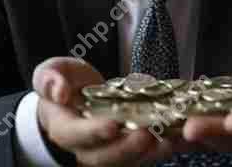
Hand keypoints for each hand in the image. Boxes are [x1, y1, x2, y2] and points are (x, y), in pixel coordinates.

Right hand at [33, 57, 197, 166]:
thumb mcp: (50, 73)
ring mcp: (109, 152)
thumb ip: (50, 80)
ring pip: (129, 160)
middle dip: (127, 147)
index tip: (111, 125)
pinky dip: (164, 147)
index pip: (77, 134)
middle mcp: (86, 148)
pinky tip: (181, 137)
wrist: (74, 99)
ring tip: (171, 139)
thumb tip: (59, 91)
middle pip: (105, 156)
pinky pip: (146, 154)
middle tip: (147, 134)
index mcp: (65, 128)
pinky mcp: (128, 150)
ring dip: (151, 152)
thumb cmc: (64, 84)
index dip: (94, 132)